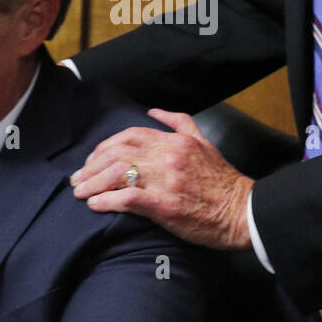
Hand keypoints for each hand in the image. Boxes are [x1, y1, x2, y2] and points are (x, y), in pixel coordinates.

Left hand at [70, 109, 252, 250]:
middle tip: (78, 179)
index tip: (92, 160)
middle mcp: (168, 156)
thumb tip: (153, 109)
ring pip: (118, 173)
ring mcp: (166, 180)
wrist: (243, 211)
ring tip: (80, 193)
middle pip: (117, 153)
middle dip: (91, 165)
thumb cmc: (223, 181)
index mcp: (175, 141)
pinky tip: (95, 205)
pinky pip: (128, 198)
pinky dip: (107, 201)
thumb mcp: (204, 142)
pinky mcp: (165, 205)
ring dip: (93, 183)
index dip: (104, 146)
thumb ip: (179, 123)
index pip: (128, 135)